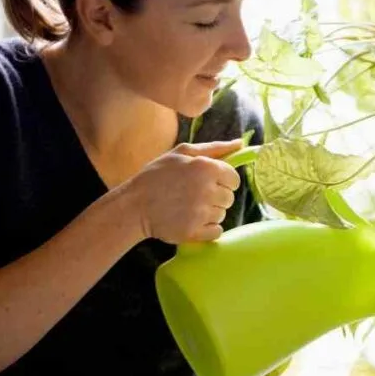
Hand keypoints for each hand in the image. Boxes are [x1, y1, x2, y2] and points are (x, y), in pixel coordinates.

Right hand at [123, 139, 242, 243]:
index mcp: (206, 168)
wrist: (133, 205)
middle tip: (194, 195)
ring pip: (222, 215)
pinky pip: (216, 232)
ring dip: (210, 213)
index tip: (210, 183)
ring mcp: (201, 213)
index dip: (224, 181)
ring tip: (189, 208)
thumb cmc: (156, 175)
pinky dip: (207, 229)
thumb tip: (240, 143)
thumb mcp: (181, 153)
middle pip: (229, 198)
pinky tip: (192, 221)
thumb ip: (214, 148)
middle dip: (216, 197)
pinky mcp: (195, 231)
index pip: (234, 179)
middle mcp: (207, 190)